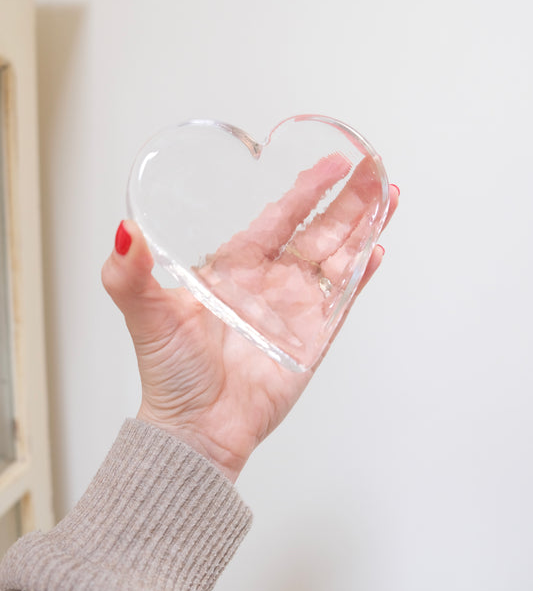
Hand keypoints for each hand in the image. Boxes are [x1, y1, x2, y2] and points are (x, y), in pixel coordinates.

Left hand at [102, 160, 398, 481]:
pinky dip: (363, 275)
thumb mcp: (146, 315)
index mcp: (236, 266)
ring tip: (388, 196)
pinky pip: (344, 299)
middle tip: (373, 167)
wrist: (196, 428)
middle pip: (320, 229)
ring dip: (365, 227)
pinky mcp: (314, 338)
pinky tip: (378, 249)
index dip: (307, 188)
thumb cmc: (170, 374)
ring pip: (339, 256)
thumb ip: (129, 273)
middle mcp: (271, 280)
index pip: (280, 216)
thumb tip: (124, 231)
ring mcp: (296, 308)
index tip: (332, 163)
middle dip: (349, 198)